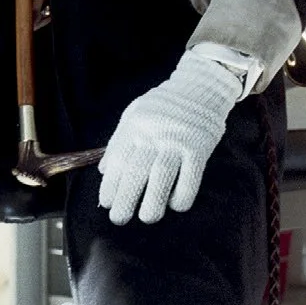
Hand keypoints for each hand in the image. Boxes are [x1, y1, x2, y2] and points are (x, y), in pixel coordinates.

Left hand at [97, 48, 245, 225]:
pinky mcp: (199, 148)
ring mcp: (178, 141)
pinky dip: (182, 195)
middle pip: (137, 172)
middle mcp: (154, 134)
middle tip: (119, 219)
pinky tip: (176, 205)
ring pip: (162, 178)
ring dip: (153, 203)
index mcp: (136, 125)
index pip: (119, 160)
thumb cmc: (164, 104)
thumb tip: (105, 171)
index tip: (107, 203)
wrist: (200, 86)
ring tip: (147, 217)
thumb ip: (119, 141)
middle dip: (126, 200)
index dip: (111, 185)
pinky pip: (191, 178)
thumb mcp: (135, 114)